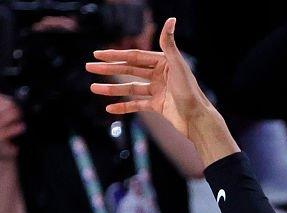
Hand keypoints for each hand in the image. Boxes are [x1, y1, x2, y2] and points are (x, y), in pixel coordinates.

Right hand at [0, 90, 24, 162]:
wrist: (1, 156)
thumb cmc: (1, 137)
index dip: (4, 99)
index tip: (14, 102)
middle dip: (11, 107)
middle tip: (20, 110)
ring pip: (4, 117)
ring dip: (15, 116)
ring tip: (21, 119)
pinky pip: (7, 131)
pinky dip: (16, 128)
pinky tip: (22, 127)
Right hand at [88, 18, 221, 141]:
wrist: (197, 119)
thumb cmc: (190, 92)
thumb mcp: (178, 66)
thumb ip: (169, 44)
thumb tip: (171, 19)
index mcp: (163, 63)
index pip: (134, 57)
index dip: (115, 55)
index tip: (98, 54)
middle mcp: (160, 75)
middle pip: (129, 70)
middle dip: (109, 69)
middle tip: (89, 67)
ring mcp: (158, 91)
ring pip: (130, 88)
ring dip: (112, 89)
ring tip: (94, 88)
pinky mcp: (158, 106)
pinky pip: (137, 105)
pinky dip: (123, 107)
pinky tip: (109, 108)